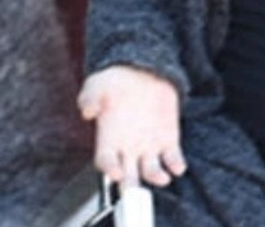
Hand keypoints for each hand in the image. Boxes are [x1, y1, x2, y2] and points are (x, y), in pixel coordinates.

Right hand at [78, 65, 186, 187]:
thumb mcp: (98, 84)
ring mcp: (149, 148)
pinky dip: (176, 165)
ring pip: (151, 171)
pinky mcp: (168, 142)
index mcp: (108, 140)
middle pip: (127, 176)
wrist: (142, 72)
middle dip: (130, 187)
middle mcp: (127, 149)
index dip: (109, 169)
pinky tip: (177, 166)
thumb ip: (90, 97)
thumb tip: (88, 110)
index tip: (114, 173)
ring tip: (161, 178)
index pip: (106, 161)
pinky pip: (172, 160)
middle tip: (133, 193)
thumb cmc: (115, 81)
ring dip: (156, 177)